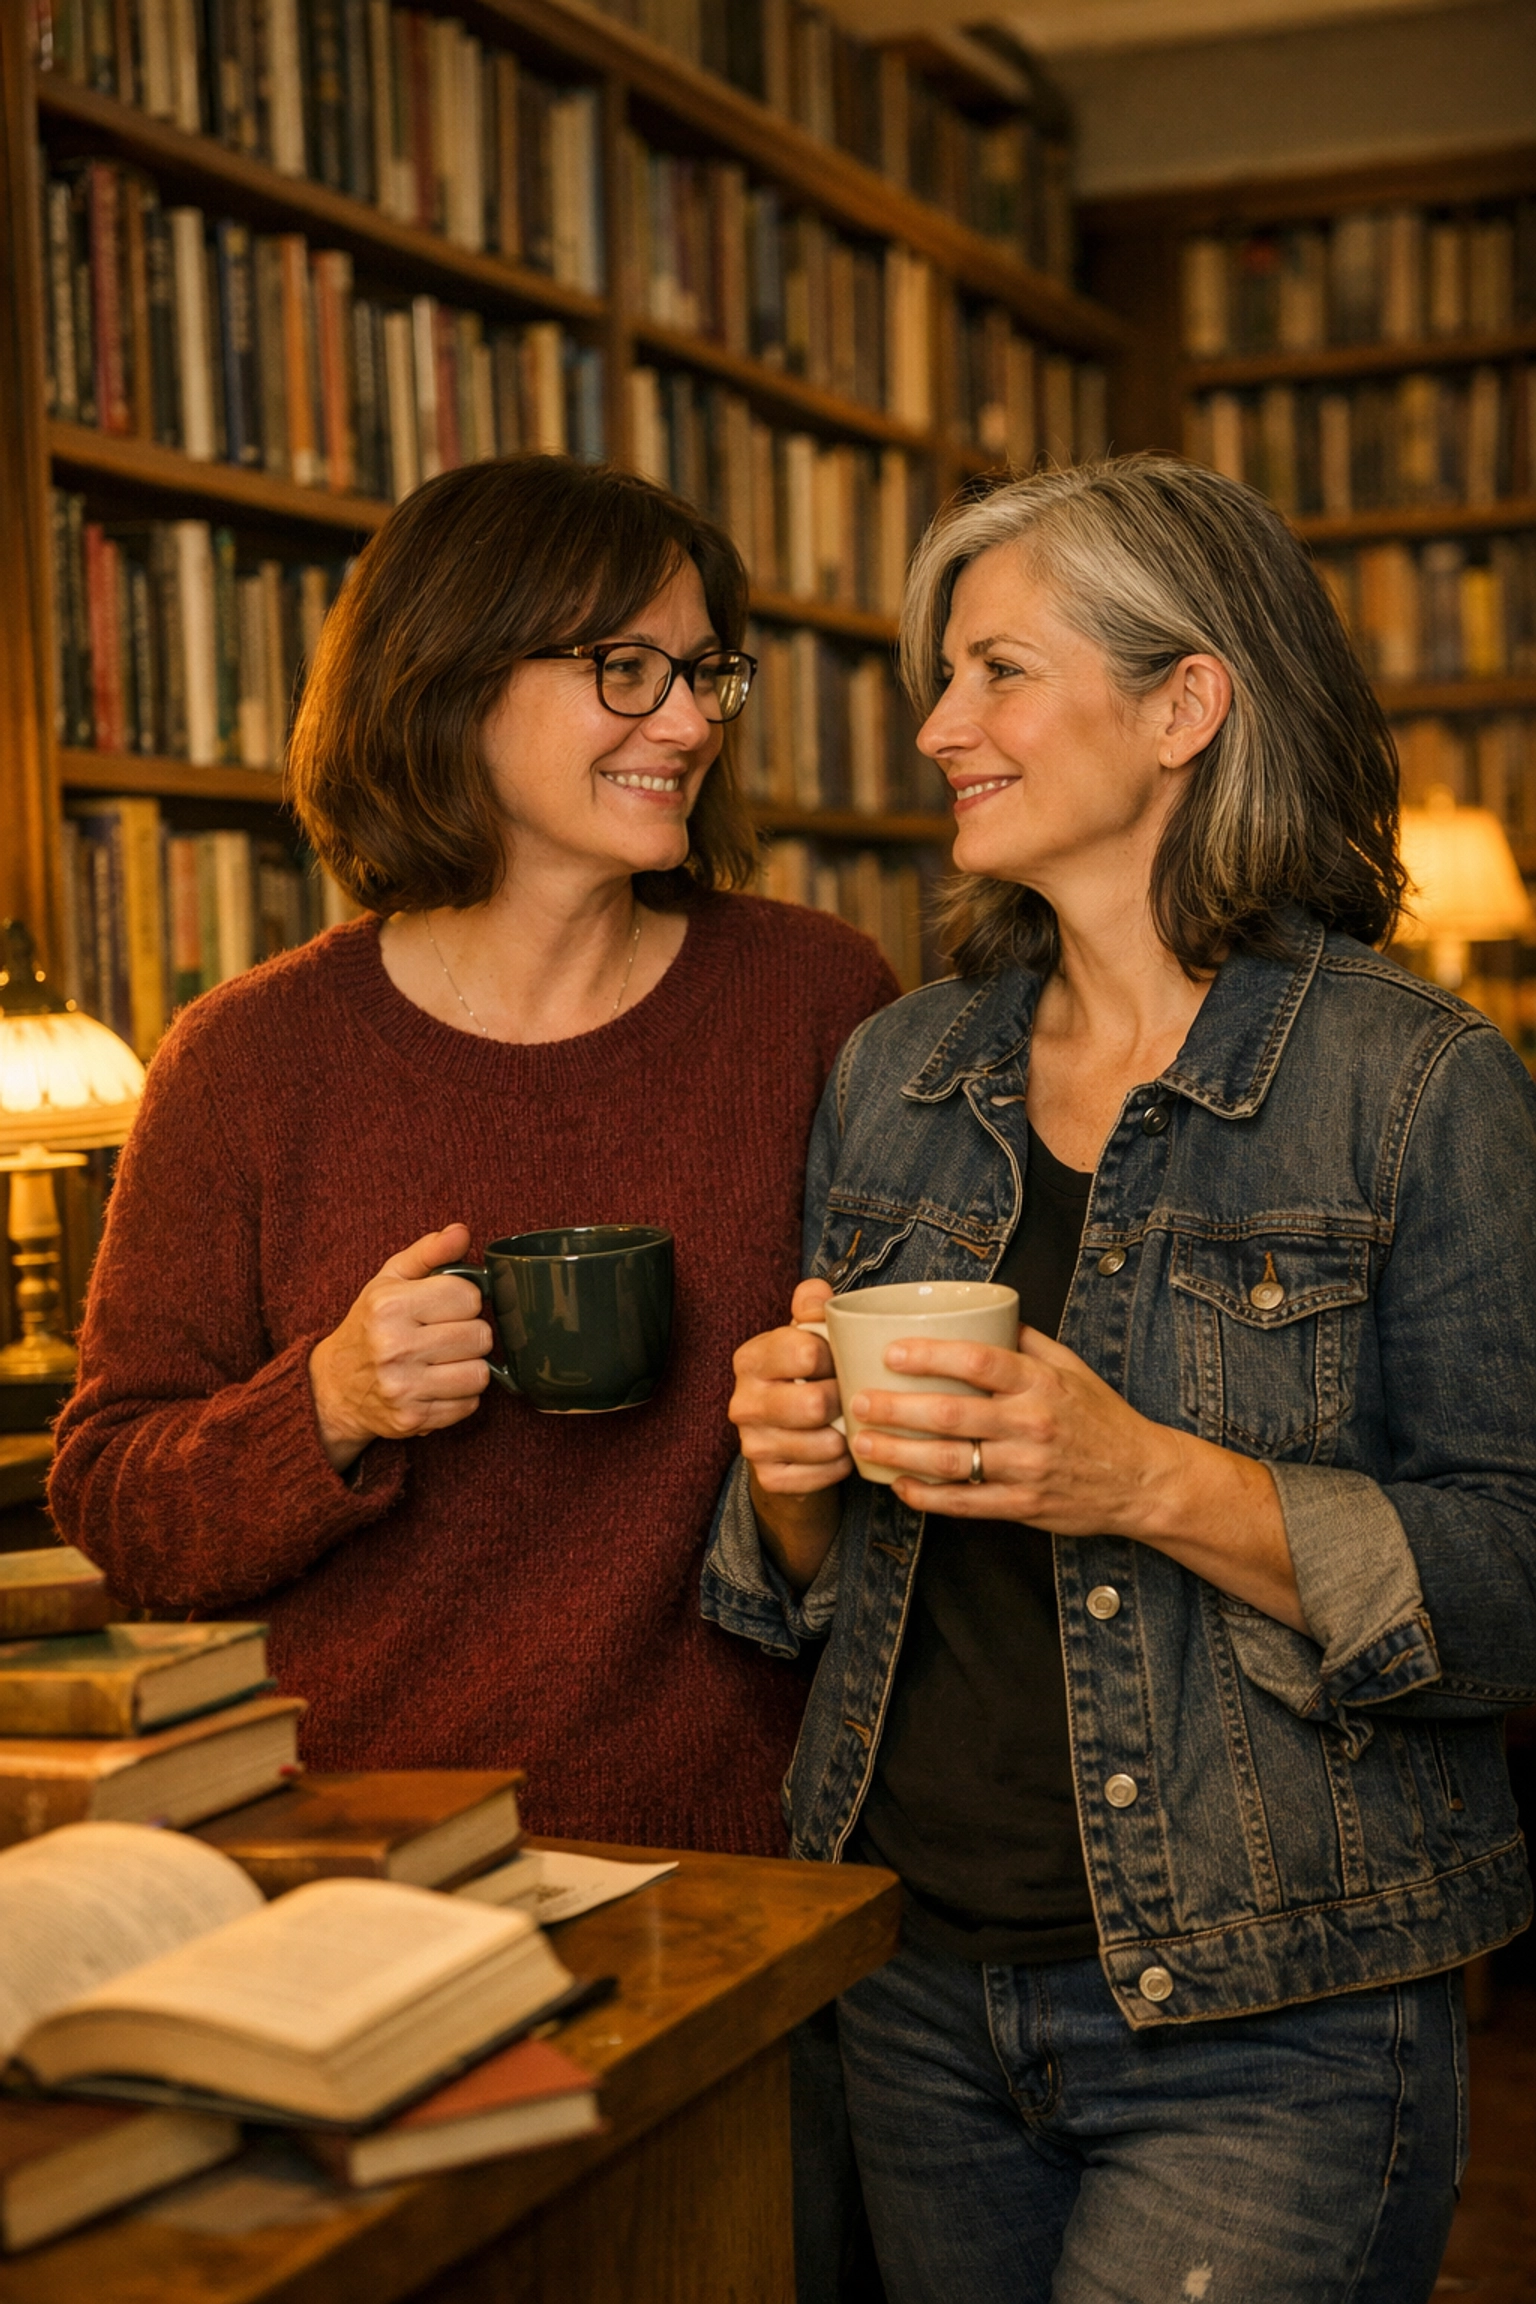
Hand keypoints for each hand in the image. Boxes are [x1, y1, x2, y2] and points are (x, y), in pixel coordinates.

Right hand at [308, 1222, 493, 1473]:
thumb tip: (462, 1231)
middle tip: (447, 1335)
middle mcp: (394, 1347)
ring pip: (480, 1374)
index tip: (447, 1307)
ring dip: (470, 1367)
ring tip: (446, 1361)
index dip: (465, 1300)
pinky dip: (461, 1396)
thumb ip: (428, 1253)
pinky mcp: (412, 1419)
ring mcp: (403, 1387)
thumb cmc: (369, 1326)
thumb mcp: (389, 1281)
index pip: (469, 1296)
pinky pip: (469, 1405)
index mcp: (390, 1305)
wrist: (332, 1387)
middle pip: (480, 1336)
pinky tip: (437, 1385)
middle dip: (470, 1334)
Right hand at [729, 1277, 849, 1588]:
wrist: (788, 1439)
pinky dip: (840, 1466)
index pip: (805, 1353)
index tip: (843, 1360)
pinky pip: (821, 1476)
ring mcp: (752, 1444)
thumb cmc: (804, 1377)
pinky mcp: (768, 1478)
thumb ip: (812, 1306)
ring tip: (851, 1426)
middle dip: (844, 1401)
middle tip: (853, 1397)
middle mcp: (742, 1402)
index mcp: (751, 1358)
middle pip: (813, 1404)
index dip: (837, 1357)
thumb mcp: (806, 1336)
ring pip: (822, 1444)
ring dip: (847, 1437)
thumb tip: (819, 1291)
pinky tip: (840, 1453)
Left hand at [852, 1325, 1304, 1630]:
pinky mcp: (1024, 1507)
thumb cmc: (1101, 1417)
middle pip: (952, 1415)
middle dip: (897, 1409)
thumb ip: (1027, 1340)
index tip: (890, 1352)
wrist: (1143, 1478)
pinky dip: (928, 1496)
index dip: (930, 1356)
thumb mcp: (1072, 1368)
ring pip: (951, 1462)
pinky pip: (966, 1503)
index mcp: (1040, 1383)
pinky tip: (899, 1485)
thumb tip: (983, 1310)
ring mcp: (1026, 1469)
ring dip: (900, 1453)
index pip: (979, 1363)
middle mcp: (1031, 1424)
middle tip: (857, 1402)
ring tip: (863, 1443)